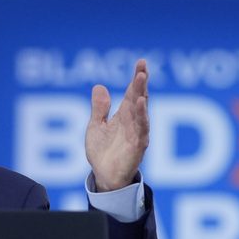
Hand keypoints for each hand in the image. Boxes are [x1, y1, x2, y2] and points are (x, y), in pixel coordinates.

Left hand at [85, 59, 149, 191]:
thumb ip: (99, 108)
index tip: (141, 62)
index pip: (132, 92)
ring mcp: (137, 132)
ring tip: (141, 79)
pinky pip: (141, 129)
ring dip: (141, 94)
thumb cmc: (102, 151)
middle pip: (138, 97)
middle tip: (142, 66)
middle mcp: (133, 121)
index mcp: (124, 115)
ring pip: (141, 110)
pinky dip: (141, 116)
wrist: (103, 176)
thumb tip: (99, 86)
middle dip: (141, 82)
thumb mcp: (96, 126)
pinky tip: (140, 104)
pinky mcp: (137, 146)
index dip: (136, 78)